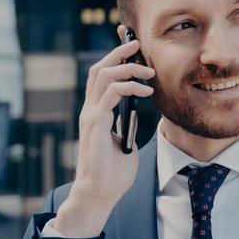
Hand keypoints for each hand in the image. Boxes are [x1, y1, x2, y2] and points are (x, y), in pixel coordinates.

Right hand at [54, 25, 154, 235]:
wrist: (100, 194)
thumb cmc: (112, 175)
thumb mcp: (125, 144)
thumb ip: (127, 126)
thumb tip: (135, 114)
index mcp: (96, 113)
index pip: (102, 77)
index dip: (115, 59)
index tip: (132, 48)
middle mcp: (90, 110)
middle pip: (100, 68)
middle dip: (118, 52)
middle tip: (137, 44)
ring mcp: (91, 116)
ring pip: (103, 75)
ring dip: (126, 67)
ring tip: (147, 71)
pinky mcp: (96, 124)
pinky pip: (111, 93)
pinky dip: (128, 86)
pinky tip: (145, 91)